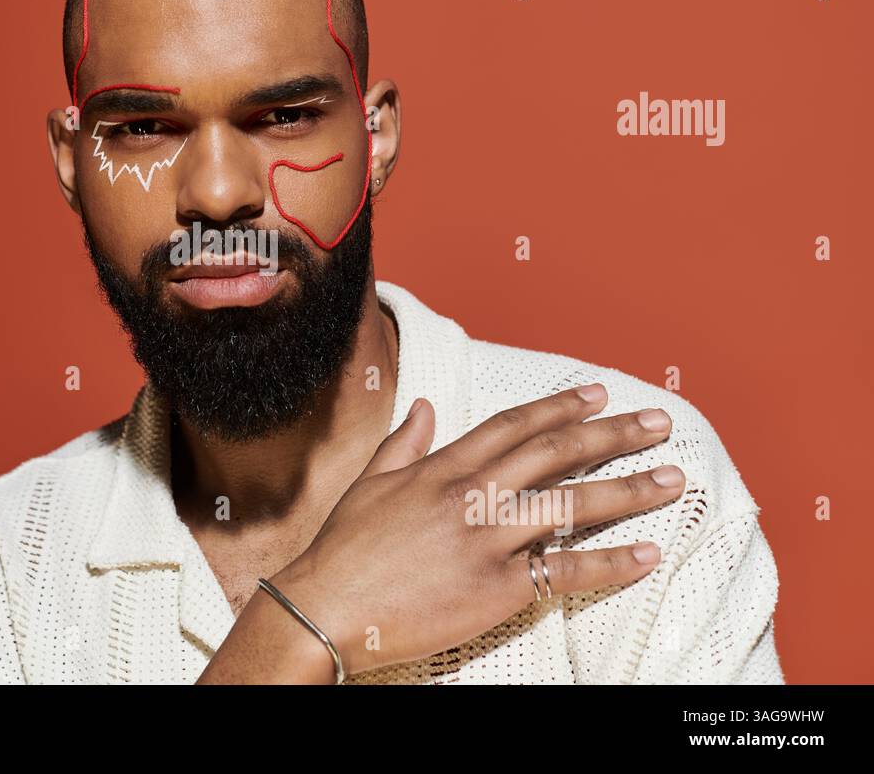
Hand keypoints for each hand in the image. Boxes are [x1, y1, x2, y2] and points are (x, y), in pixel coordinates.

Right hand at [266, 383, 683, 678]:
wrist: (328, 605)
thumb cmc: (344, 549)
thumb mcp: (370, 483)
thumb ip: (404, 443)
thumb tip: (424, 407)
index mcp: (442, 468)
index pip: (513, 426)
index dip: (560, 407)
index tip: (597, 394)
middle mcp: (471, 495)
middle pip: (554, 453)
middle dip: (611, 434)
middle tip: (656, 424)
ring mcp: (487, 540)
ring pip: (572, 504)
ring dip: (629, 489)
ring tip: (671, 479)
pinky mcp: (497, 588)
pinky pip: (566, 571)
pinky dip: (611, 562)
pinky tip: (647, 553)